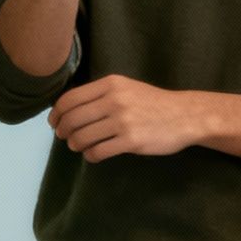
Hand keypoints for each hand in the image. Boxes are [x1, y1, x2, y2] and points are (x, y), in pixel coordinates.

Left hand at [48, 75, 203, 161]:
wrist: (185, 116)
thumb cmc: (153, 103)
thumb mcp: (127, 88)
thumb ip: (101, 94)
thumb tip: (70, 109)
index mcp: (111, 84)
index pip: (70, 99)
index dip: (57, 114)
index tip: (54, 123)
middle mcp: (114, 100)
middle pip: (73, 119)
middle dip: (63, 131)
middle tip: (64, 137)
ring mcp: (123, 121)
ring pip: (82, 137)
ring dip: (76, 145)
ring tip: (80, 146)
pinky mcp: (131, 141)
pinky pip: (98, 152)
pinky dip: (91, 156)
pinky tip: (94, 154)